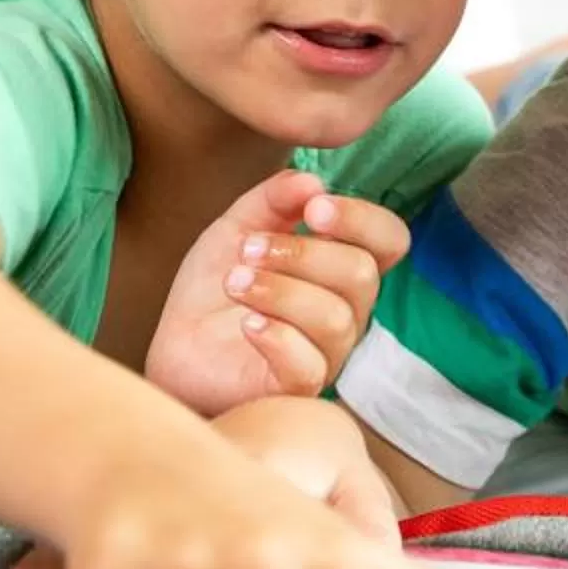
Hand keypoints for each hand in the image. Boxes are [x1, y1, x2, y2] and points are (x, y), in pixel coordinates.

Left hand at [146, 168, 411, 414]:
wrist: (177, 344)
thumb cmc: (220, 286)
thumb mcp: (240, 226)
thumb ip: (275, 199)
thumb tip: (311, 180)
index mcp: (343, 265)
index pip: (390, 240)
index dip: (362, 219)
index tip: (314, 209)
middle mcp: (348, 309)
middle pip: (362, 275)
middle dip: (302, 253)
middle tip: (248, 249)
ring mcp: (327, 352)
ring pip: (336, 318)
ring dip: (280, 291)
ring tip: (235, 282)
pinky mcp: (298, 388)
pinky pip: (310, 366)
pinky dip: (276, 337)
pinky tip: (246, 323)